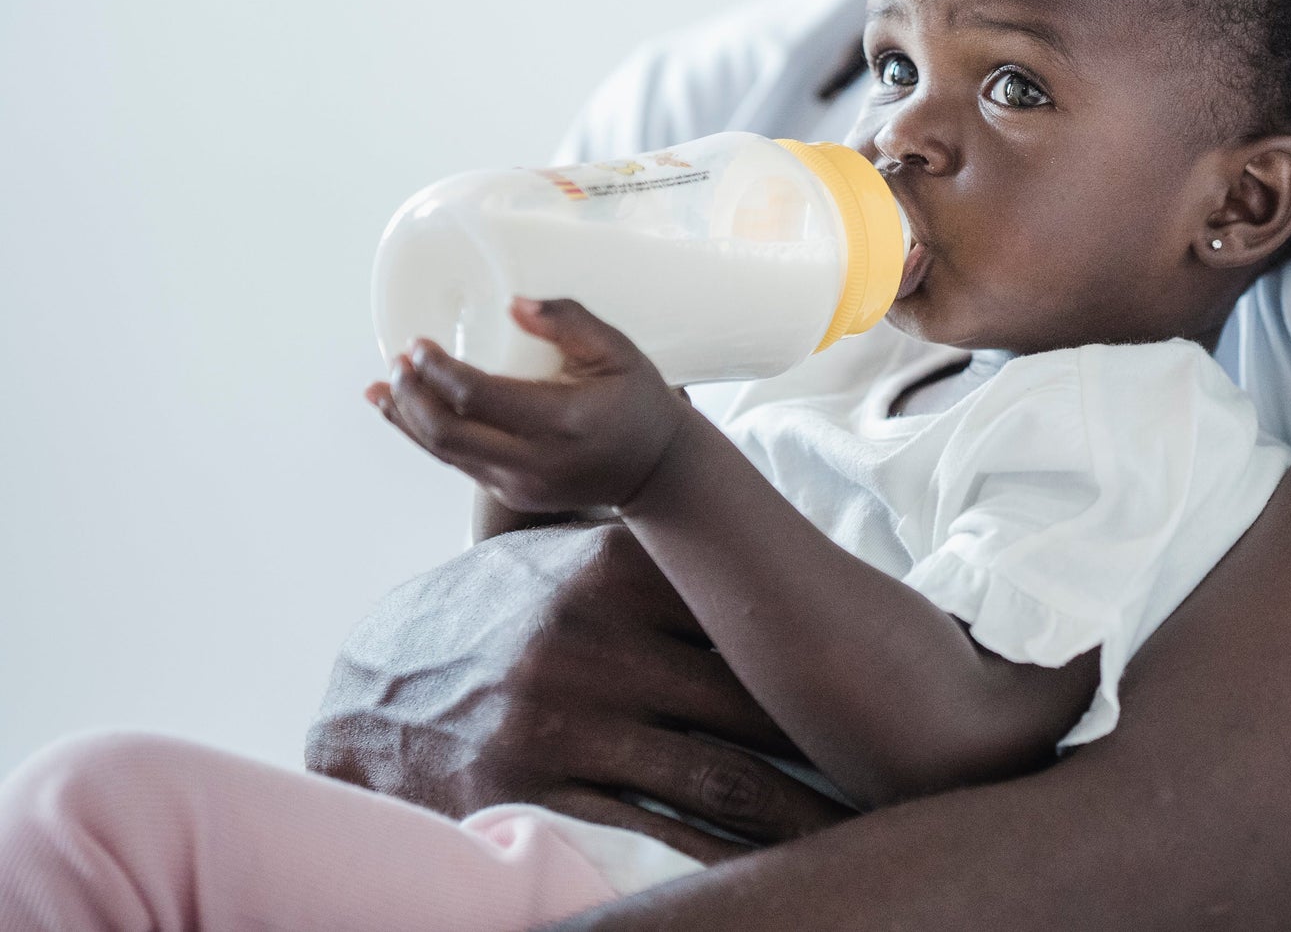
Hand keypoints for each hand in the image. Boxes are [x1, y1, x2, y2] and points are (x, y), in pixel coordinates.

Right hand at [306, 521, 850, 859]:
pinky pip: (657, 833)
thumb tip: (719, 441)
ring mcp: (564, 718)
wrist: (369, 698)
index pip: (751, 608)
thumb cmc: (494, 618)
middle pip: (753, 700)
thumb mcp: (563, 552)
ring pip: (721, 778)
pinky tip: (772, 870)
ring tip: (861, 829)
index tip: (894, 673)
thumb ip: (646, 531)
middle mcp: (594, 638)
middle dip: (831, 740)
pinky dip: (723, 857)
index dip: (829, 646)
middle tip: (902, 766)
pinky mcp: (536, 792)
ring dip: (799, 812)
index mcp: (613, 569)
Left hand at [369, 299, 691, 514]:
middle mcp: (534, 460)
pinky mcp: (510, 496)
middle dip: (411, 396)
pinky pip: (456, 464)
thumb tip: (513, 303)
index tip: (419, 344)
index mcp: (562, 420)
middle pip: (446, 433)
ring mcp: (519, 485)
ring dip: (406, 419)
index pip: (478, 397)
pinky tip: (403, 414)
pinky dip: (425, 437)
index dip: (439, 370)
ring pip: (443, 453)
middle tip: (397, 362)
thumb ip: (570, 321)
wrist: (655, 470)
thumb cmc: (637, 402)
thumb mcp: (618, 351)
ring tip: (383, 386)